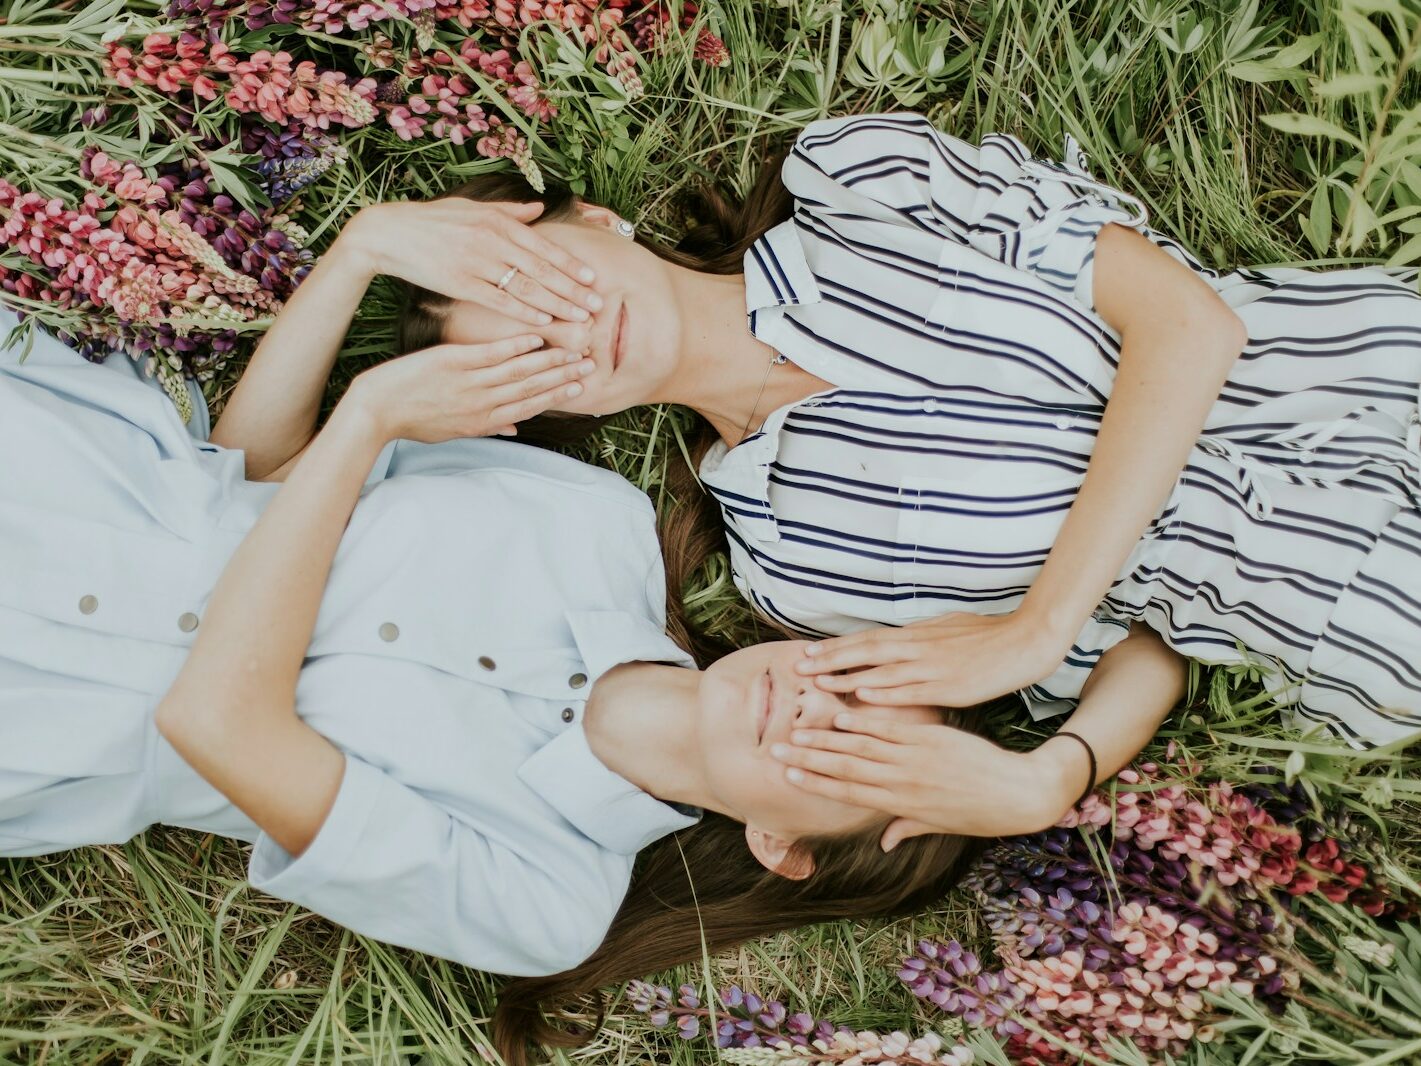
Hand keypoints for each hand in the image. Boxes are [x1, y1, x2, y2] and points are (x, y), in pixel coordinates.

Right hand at [341, 199, 600, 325]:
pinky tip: (543, 322)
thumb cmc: (433, 221)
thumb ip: (509, 211)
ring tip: (579, 318)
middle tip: (597, 305)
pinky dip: (522, 312)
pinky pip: (498, 300)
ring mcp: (476, 262)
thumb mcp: (472, 207)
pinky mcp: (460, 283)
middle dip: (572, 288)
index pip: (543, 246)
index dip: (570, 264)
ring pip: (525, 287)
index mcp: (498, 221)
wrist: (389, 232)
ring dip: (556, 304)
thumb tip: (538, 208)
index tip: (594, 278)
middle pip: (541, 269)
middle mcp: (492, 240)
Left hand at [344, 335, 592, 443]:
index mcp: (483, 422)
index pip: (529, 407)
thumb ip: (486, 428)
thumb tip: (513, 432)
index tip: (581, 386)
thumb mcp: (451, 432)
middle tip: (591, 364)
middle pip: (532, 390)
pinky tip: (535, 338)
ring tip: (574, 350)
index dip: (558, 395)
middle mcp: (482, 404)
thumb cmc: (412, 421)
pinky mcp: (452, 363)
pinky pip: (490, 354)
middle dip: (564, 377)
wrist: (375, 412)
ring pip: (518, 373)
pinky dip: (514, 347)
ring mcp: (469, 383)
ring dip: (549, 361)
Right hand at [769, 710, 1076, 844]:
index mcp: (900, 803)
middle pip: (844, 769)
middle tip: (776, 750)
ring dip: (825, 739)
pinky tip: (840, 713)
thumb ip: (906, 827)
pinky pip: (890, 728)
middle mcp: (901, 781)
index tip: (786, 777)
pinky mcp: (930, 738)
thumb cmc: (979, 813)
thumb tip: (883, 842)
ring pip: (860, 746)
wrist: (1018, 793)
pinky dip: (864, 721)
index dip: (814, 784)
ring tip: (797, 729)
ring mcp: (915, 758)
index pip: (848, 792)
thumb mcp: (940, 825)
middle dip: (808, 760)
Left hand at [793, 609, 1072, 707]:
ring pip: (881, 671)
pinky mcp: (949, 685)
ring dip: (848, 677)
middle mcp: (918, 648)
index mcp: (917, 634)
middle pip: (865, 651)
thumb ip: (920, 638)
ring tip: (818, 683)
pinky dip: (886, 692)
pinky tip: (863, 698)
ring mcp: (932, 666)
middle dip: (831, 659)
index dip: (837, 646)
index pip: (868, 639)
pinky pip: (911, 690)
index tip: (808, 651)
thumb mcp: (948, 629)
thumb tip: (897, 640)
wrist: (1026, 641)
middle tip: (799, 666)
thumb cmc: (988, 635)